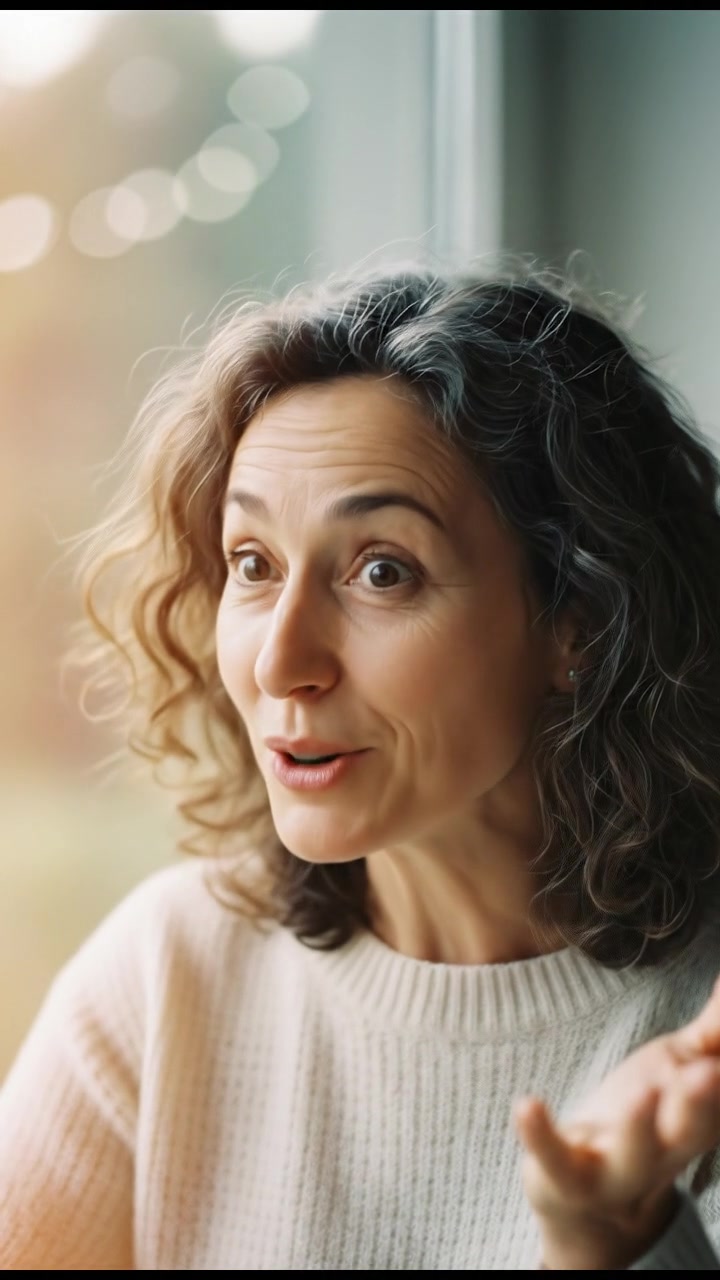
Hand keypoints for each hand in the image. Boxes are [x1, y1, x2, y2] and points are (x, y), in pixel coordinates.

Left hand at [514, 975, 719, 1269]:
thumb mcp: (682, 1068)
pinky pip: (556, 1162)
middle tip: (710, 1072)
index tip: (718, 1052)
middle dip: (704, 1103)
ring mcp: (617, 1169)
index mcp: (700, 1118)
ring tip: (646, 1092)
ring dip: (642, 1128)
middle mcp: (667, 1147)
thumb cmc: (645, 1116)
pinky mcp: (568, 1178)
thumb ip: (714, 1030)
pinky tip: (527, 1106)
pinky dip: (541, 1138)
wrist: (589, 1202)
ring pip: (635, 1155)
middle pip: (692, 1129)